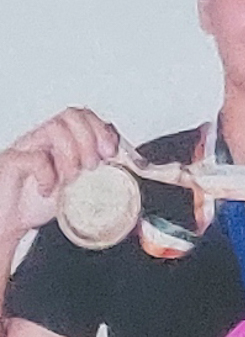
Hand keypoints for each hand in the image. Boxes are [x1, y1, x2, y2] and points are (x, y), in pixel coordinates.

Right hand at [0, 110, 121, 246]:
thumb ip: (105, 175)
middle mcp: (45, 139)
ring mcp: (28, 148)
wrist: (8, 220)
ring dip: (71, 154)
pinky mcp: (11, 162)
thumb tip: (139, 174)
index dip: (103, 130)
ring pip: (53, 128)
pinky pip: (32, 156)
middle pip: (72, 115)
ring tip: (71, 178)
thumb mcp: (80, 186)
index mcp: (63, 141)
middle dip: (90, 139)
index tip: (112, 152)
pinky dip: (47, 175)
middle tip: (92, 166)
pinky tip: (49, 190)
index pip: (85, 116)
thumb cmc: (40, 201)